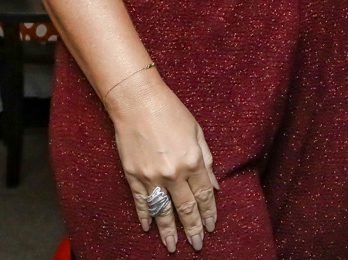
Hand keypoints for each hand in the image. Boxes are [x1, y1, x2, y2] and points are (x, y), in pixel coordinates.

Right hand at [105, 68, 218, 252]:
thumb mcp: (198, 132)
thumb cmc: (171, 112)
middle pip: (185, 208)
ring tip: (172, 246)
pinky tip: (148, 228)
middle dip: (193, 228)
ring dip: (168, 231)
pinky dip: (145, 216)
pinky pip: (141, 202)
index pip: (204, 195)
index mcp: (193, 161)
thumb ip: (207, 161)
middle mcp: (174, 173)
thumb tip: (214, 186)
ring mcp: (152, 176)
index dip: (209, 213)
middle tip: (197, 245)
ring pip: (163, 211)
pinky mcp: (133, 175)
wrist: (137, 102)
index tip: (211, 227)